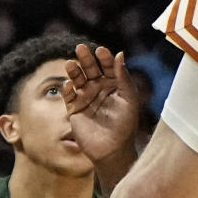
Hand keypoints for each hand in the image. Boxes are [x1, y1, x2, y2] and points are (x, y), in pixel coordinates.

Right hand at [63, 44, 137, 164]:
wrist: (113, 149)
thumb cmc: (125, 123)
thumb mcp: (129, 98)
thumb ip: (123, 77)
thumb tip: (120, 53)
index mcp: (114, 83)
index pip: (108, 65)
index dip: (105, 57)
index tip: (101, 51)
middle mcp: (99, 87)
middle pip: (91, 69)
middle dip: (86, 58)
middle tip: (81, 48)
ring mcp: (86, 97)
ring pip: (78, 79)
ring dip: (74, 71)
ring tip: (70, 63)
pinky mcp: (75, 109)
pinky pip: (69, 96)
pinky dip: (68, 90)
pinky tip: (69, 84)